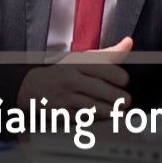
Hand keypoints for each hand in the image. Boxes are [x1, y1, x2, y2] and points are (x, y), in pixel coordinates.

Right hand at [17, 37, 132, 116]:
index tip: (124, 80)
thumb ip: (108, 54)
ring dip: (109, 111)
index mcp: (76, 63)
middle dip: (116, 97)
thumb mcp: (82, 59)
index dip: (114, 75)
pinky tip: (104, 117)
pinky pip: (83, 118)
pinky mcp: (63, 114)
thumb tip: (128, 43)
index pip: (98, 67)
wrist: (33, 88)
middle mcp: (71, 80)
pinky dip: (96, 119)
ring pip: (92, 107)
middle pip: (97, 89)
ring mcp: (66, 98)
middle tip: (126, 100)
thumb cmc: (63, 72)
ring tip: (119, 111)